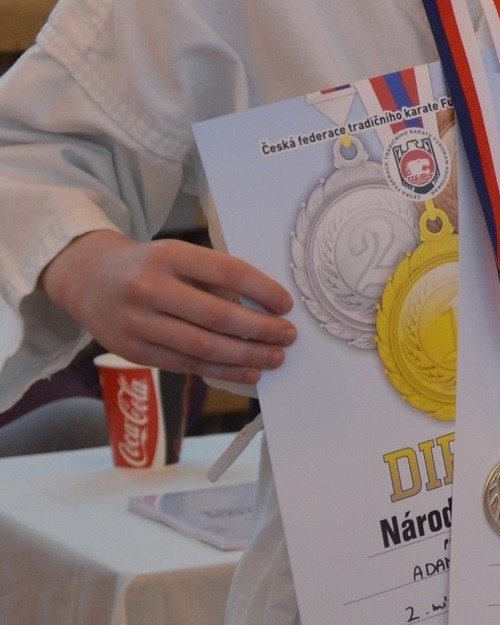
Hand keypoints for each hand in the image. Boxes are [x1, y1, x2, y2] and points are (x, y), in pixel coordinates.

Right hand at [39, 229, 295, 385]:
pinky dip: (222, 370)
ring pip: (203, 346)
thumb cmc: (145, 264)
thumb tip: (264, 304)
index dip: (261, 290)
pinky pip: (186, 365)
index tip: (286, 304)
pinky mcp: (135, 352)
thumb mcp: (175, 253)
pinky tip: (248, 371)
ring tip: (275, 357)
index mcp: (169, 256)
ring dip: (246, 355)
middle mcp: (151, 289)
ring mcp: (140, 324)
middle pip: (217, 315)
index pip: (226, 272)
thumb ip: (211, 276)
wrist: (87, 277)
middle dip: (260, 329)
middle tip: (288, 335)